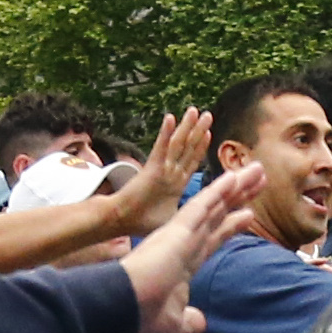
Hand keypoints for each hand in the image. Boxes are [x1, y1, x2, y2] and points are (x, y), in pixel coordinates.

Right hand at [97, 106, 211, 233]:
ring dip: (186, 127)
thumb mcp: (172, 218)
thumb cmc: (143, 222)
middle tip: (207, 114)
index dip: (200, 148)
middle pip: (187, 148)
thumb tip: (197, 221)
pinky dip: (166, 133)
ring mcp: (162, 168)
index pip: (191, 161)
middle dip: (197, 131)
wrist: (122, 219)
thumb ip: (185, 214)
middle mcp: (170, 172)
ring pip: (177, 144)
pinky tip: (170, 118)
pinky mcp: (152, 167)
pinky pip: (161, 147)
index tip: (209, 133)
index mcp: (176, 184)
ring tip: (194, 110)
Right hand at [119, 164, 263, 332]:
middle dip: (238, 199)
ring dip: (235, 188)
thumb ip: (189, 320)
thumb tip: (201, 324)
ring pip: (213, 206)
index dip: (230, 226)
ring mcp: (180, 236)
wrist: (122, 311)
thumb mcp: (175, 323)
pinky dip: (218, 192)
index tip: (247, 214)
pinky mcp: (176, 231)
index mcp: (182, 265)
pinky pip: (201, 207)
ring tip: (256, 170)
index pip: (212, 240)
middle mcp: (183, 245)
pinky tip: (234, 178)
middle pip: (218, 216)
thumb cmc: (143, 319)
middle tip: (257, 179)